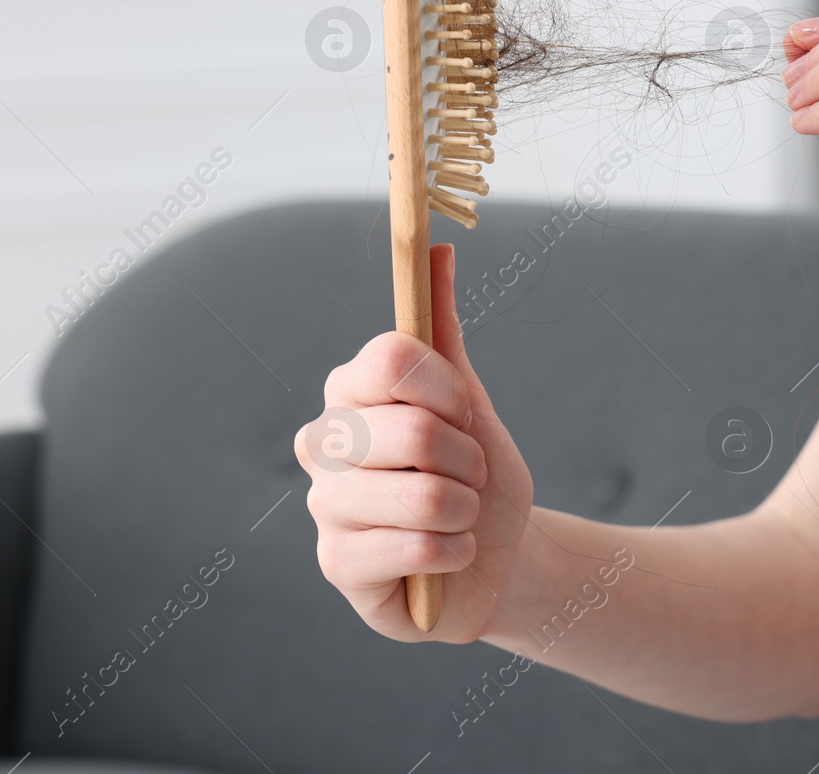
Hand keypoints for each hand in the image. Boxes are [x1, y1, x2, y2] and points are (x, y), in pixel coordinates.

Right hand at [297, 243, 534, 640]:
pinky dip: (456, 551)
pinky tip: (449, 555)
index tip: (464, 413)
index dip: (444, 388)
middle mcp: (321, 444)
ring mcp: (324, 508)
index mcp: (348, 392)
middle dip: (467, 458)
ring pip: (420, 495)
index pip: (389, 359)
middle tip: (467, 474)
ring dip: (465, 508)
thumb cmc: (474, 471)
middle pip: (412, 429)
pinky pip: (417, 548)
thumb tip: (437, 251)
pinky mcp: (339, 567)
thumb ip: (441, 328)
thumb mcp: (465, 398)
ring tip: (458, 514)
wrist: (497, 554)